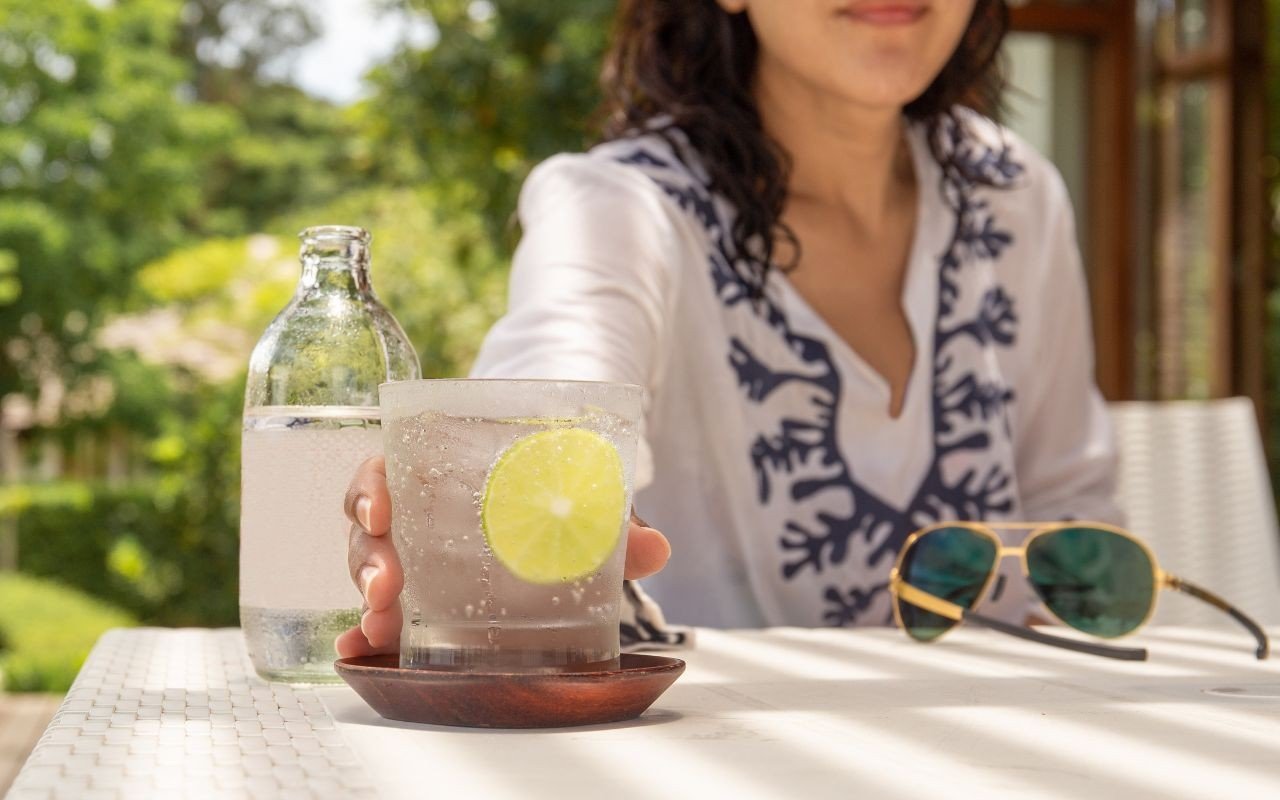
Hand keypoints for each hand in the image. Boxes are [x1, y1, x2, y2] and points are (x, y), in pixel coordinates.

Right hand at [336, 455, 671, 657]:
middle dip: (368, 559)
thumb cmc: (550, 492)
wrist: (556, 506)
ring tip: (380, 628)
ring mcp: (409, 556)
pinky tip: (358, 656)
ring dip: (366, 599)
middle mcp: (412, 512)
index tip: (381, 510)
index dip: (371, 489)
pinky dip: (362, 636)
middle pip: (368, 528)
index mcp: (435, 471)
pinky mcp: (416, 597)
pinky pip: (378, 612)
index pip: (384, 470)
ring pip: (369, 570)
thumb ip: (612, 523)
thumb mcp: (579, 500)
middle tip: (387, 588)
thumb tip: (655, 549)